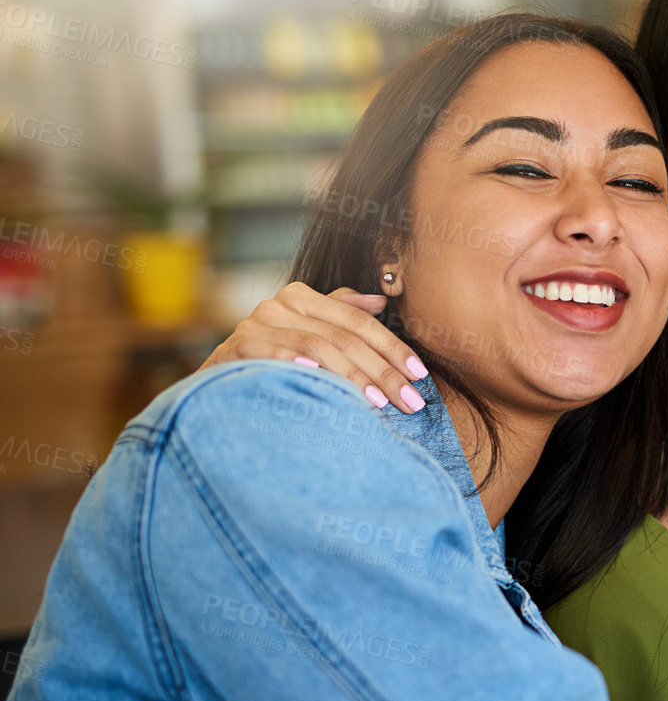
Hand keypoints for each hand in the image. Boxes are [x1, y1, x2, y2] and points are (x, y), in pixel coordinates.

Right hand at [199, 282, 428, 412]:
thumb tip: (381, 301)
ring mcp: (256, 323)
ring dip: (354, 378)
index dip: (393, 348)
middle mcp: (279, 304)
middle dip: (383, 371)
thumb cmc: (272, 363)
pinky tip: (324, 381)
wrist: (215, 387)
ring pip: (320, 348)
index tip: (420, 376)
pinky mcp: (237, 346)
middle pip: (345, 338)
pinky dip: (302, 365)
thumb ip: (342, 313)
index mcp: (302, 297)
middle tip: (410, 401)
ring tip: (380, 403)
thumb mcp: (309, 334)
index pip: (360, 322)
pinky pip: (276, 354)